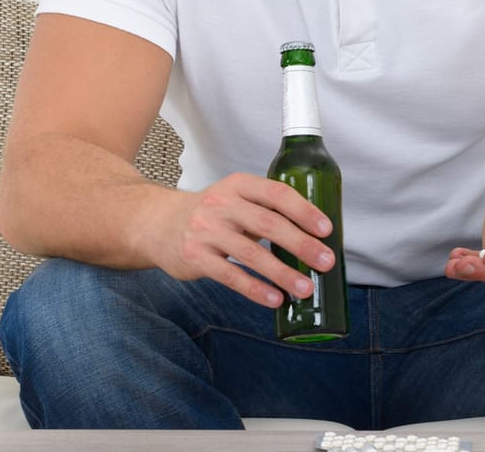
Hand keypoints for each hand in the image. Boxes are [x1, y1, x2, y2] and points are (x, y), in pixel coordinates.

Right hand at [146, 173, 335, 307]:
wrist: (158, 223)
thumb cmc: (211, 214)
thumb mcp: (235, 199)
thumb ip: (266, 210)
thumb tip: (312, 238)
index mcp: (238, 185)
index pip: (276, 193)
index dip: (304, 211)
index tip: (326, 229)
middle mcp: (221, 204)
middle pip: (268, 224)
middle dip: (301, 244)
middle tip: (326, 262)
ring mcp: (206, 231)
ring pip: (251, 254)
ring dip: (282, 273)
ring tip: (305, 288)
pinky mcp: (195, 257)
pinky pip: (230, 275)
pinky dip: (255, 289)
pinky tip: (275, 299)